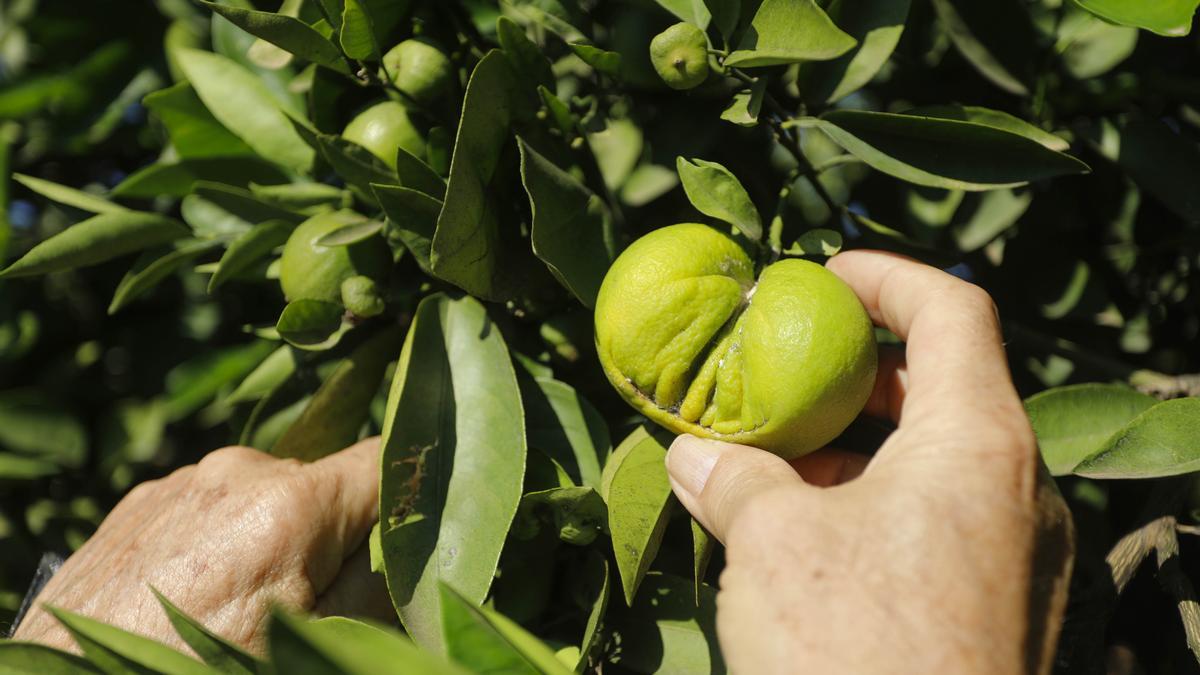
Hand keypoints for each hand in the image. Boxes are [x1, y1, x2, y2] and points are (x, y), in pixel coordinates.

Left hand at [12, 438, 389, 652]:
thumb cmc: (198, 670)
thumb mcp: (314, 643)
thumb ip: (374, 585)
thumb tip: (404, 543)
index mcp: (291, 503)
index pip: (384, 459)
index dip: (410, 489)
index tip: (411, 529)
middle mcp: (236, 471)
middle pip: (323, 487)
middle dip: (332, 537)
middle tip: (309, 605)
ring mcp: (180, 482)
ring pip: (264, 498)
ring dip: (273, 540)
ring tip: (238, 610)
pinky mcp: (139, 502)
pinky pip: (210, 509)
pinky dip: (221, 543)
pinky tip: (195, 599)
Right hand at [665, 251, 1072, 674]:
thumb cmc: (857, 650)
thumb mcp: (773, 544)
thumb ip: (734, 479)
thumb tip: (692, 455)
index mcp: (978, 443)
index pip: (954, 311)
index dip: (887, 276)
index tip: (822, 274)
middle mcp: (1016, 491)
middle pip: (945, 387)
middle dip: (857, 372)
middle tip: (783, 369)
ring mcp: (1014, 557)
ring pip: (935, 465)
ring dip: (854, 451)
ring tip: (772, 459)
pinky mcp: (996, 612)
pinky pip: (937, 527)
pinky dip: (871, 509)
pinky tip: (800, 535)